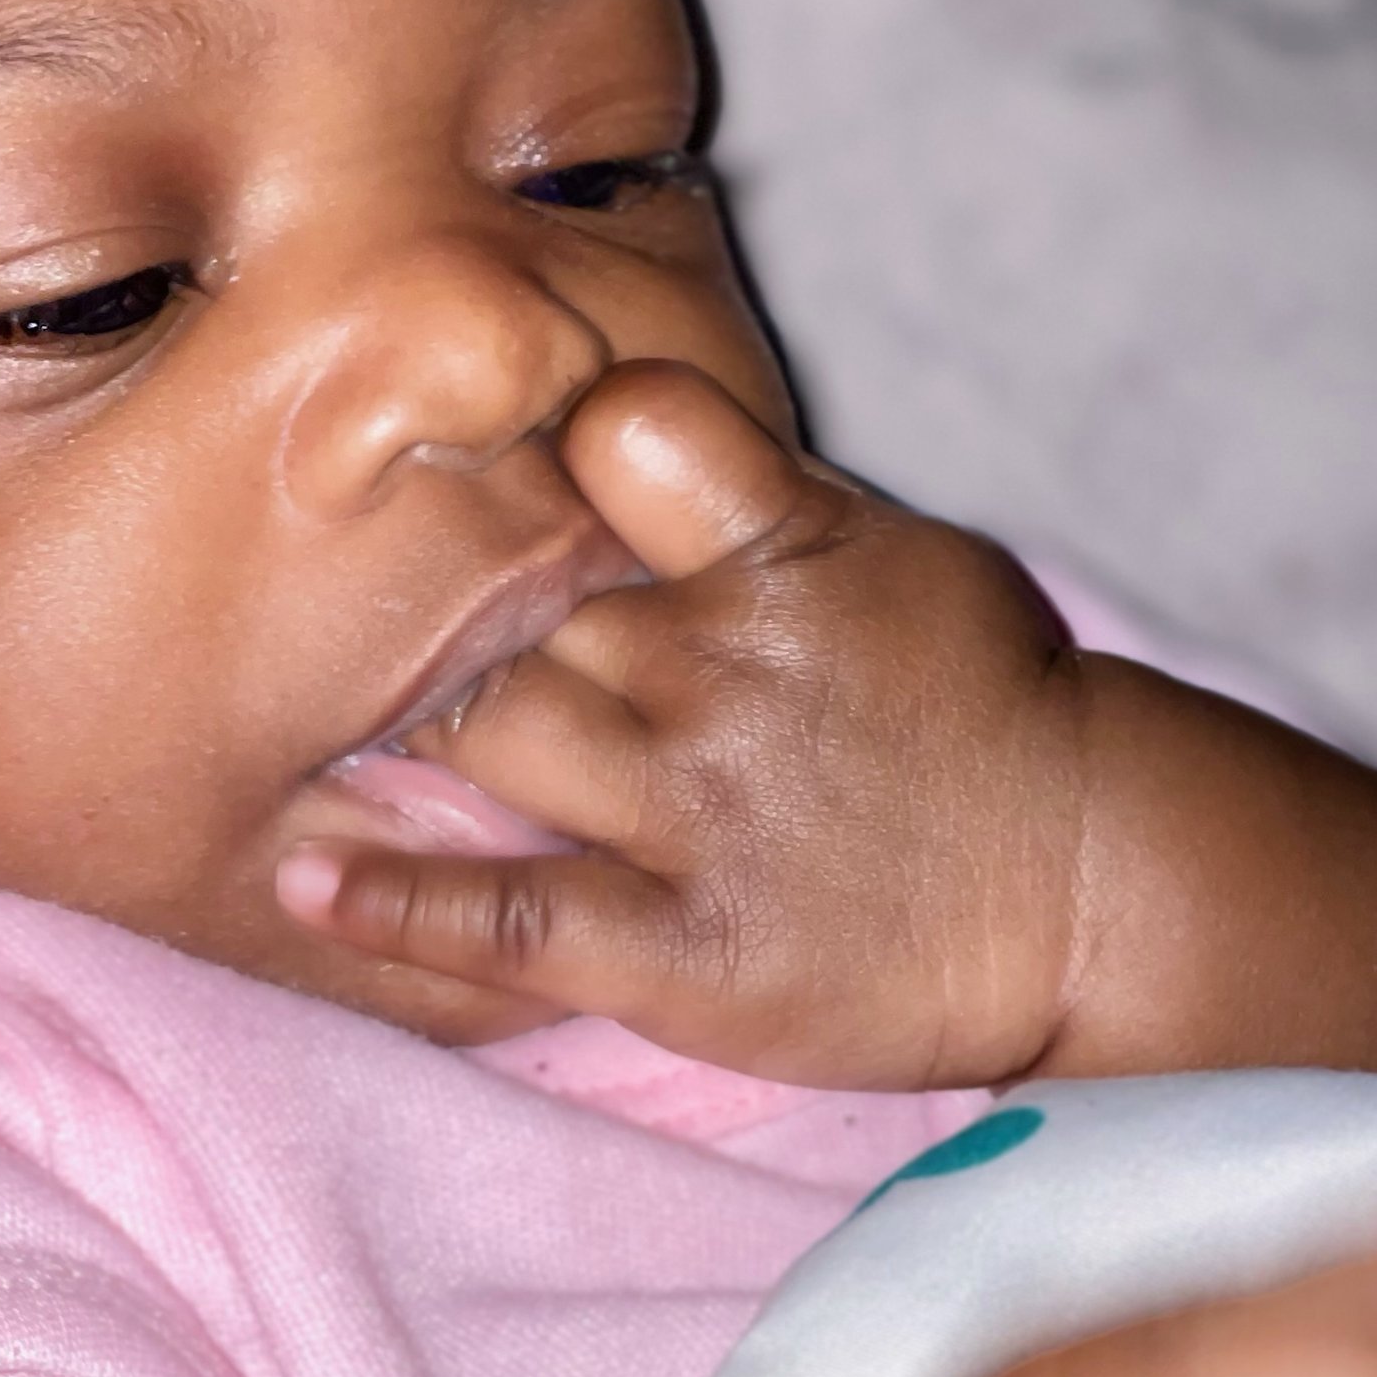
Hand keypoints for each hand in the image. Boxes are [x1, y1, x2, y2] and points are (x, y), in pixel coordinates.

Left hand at [280, 360, 1083, 1088]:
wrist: (1090, 885)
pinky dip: (392, 898)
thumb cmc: (981, 703)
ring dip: (393, 717)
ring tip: (285, 709)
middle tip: (340, 589)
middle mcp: (722, 669)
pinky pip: (503, 917)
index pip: (624, 427)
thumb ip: (755, 507)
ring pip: (489, 729)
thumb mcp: (897, 555)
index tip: (490, 449)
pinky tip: (303, 875)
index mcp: (787, 551)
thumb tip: (607, 442)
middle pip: (517, 590)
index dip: (553, 431)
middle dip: (434, 588)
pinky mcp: (680, 949)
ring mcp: (693, 811)